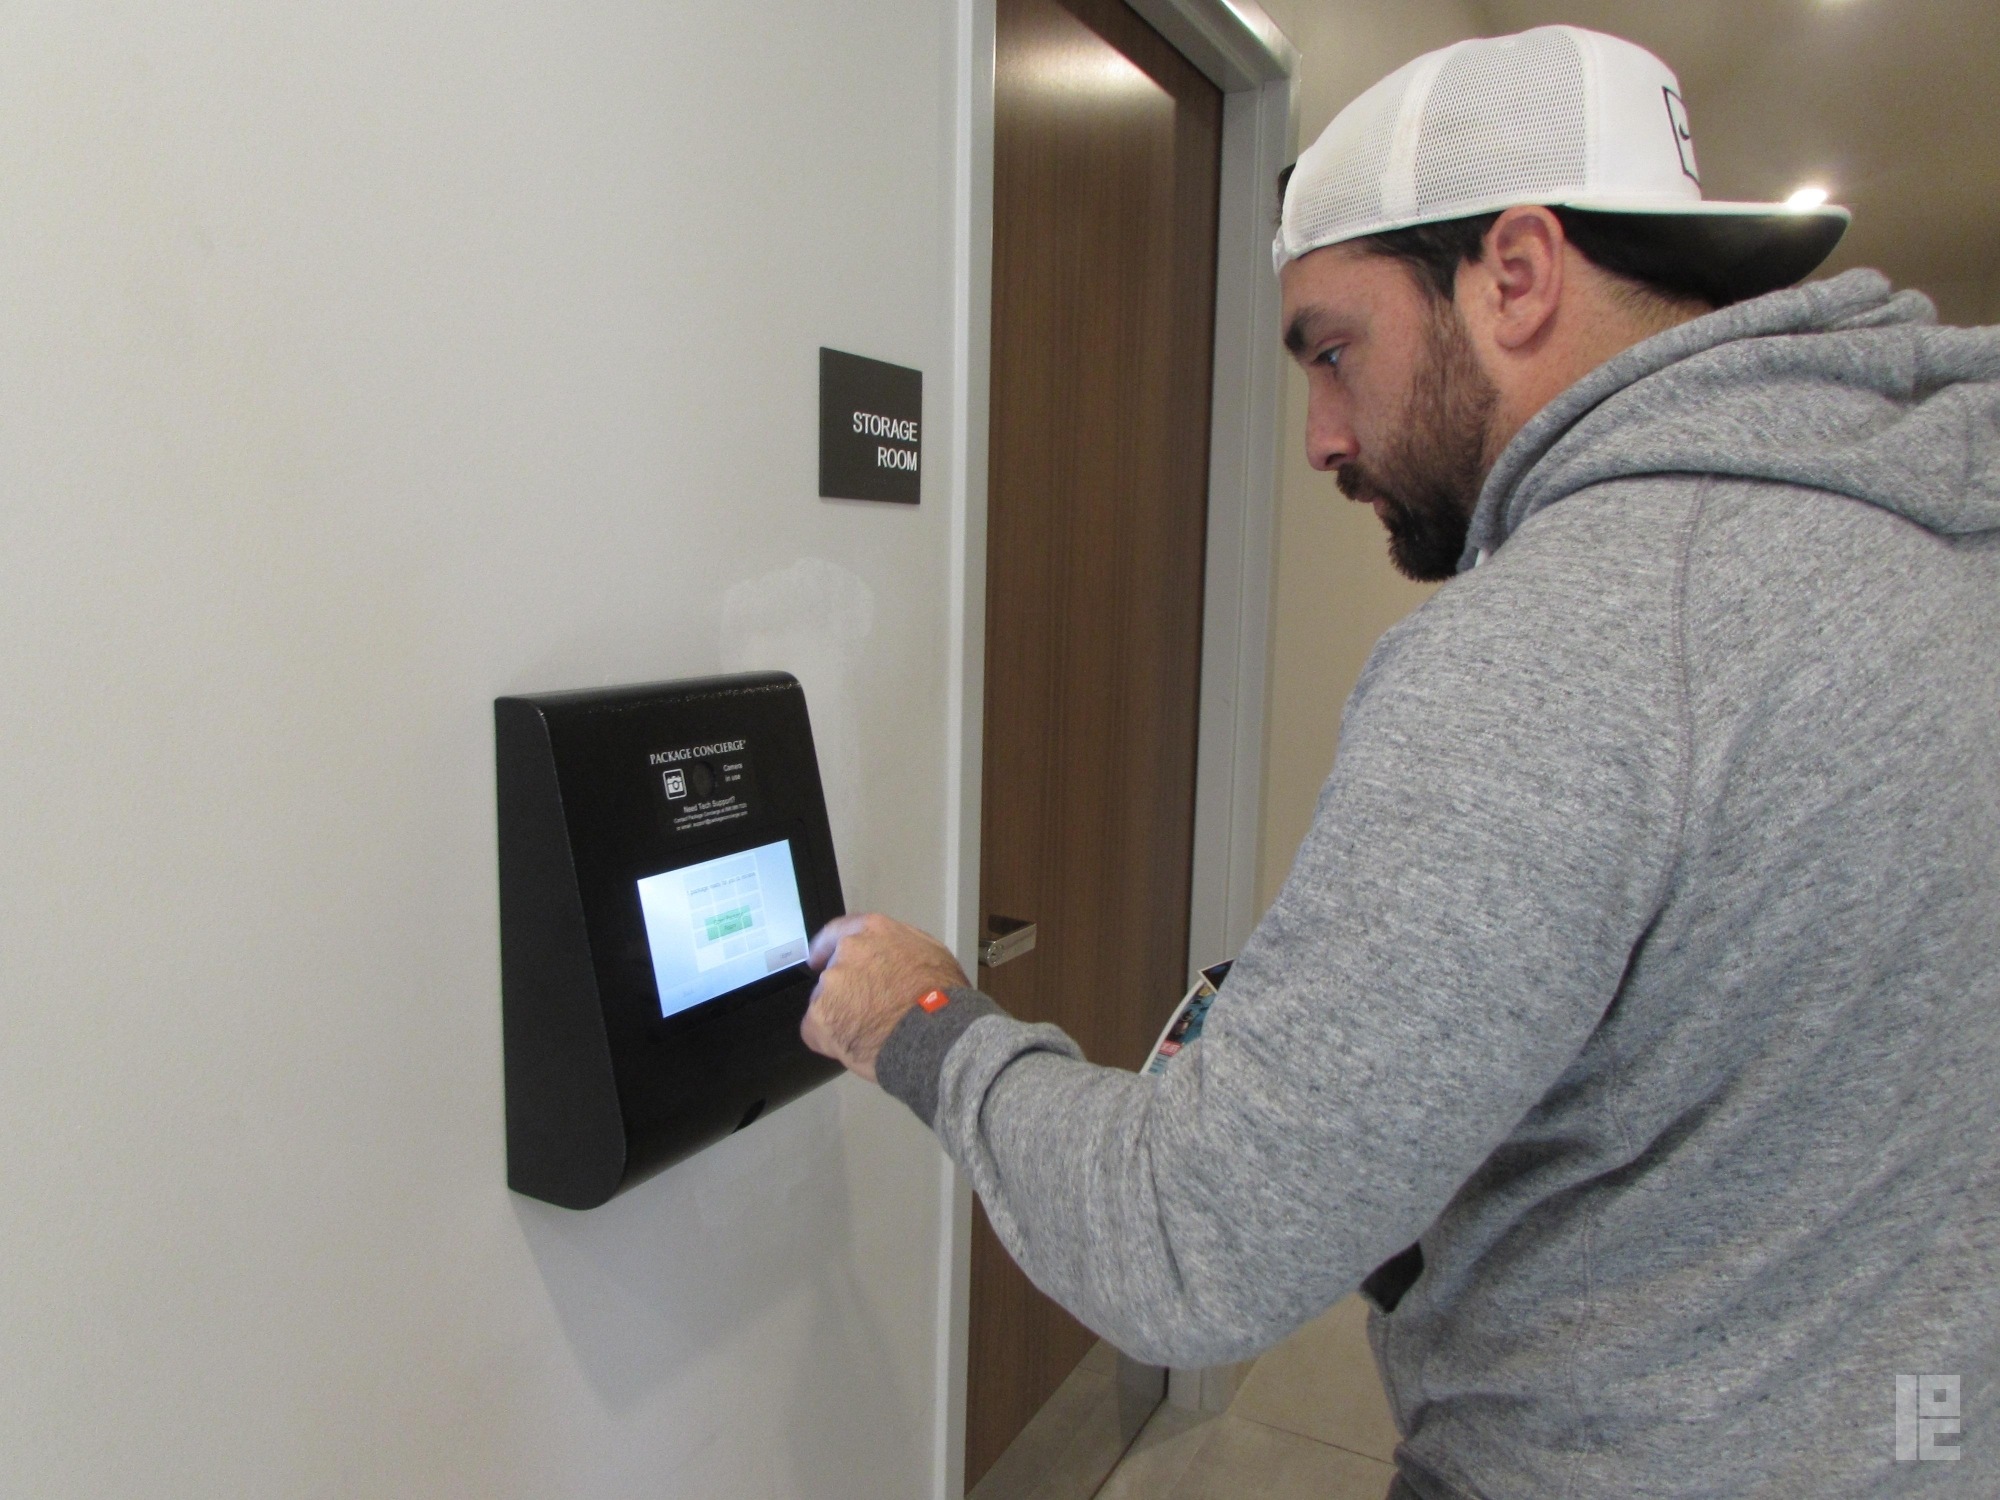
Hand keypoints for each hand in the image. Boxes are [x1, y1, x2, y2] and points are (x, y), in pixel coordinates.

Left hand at [801, 913, 968, 1082]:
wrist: (935, 1034)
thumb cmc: (942, 998)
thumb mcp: (932, 953)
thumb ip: (900, 948)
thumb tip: (892, 957)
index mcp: (874, 931)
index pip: (837, 931)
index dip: (825, 947)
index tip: (818, 958)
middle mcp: (848, 950)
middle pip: (834, 972)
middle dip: (847, 990)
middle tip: (870, 1011)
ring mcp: (831, 984)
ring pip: (826, 1003)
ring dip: (841, 1015)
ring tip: (871, 1032)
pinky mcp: (820, 1017)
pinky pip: (817, 1032)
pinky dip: (831, 1041)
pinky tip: (857, 1045)